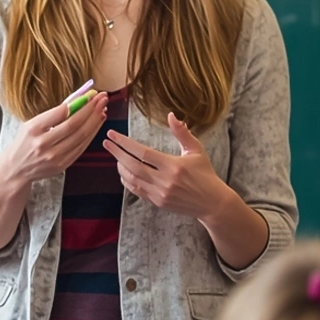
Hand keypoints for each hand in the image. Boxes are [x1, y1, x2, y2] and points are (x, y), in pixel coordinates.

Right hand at [0, 92, 108, 187]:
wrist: (16, 169)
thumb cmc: (25, 142)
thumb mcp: (32, 123)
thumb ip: (54, 113)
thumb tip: (78, 98)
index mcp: (34, 129)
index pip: (61, 113)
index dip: (80, 102)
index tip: (91, 94)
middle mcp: (43, 143)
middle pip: (74, 125)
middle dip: (91, 109)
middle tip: (102, 98)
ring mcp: (54, 156)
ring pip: (81, 136)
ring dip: (95, 121)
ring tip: (102, 108)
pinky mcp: (62, 165)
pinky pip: (81, 147)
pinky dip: (91, 134)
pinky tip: (97, 123)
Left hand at [103, 112, 226, 220]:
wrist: (212, 203)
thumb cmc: (205, 173)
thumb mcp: (196, 150)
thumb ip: (182, 133)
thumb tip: (171, 115)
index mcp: (173, 166)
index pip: (142, 153)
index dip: (125, 143)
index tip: (112, 135)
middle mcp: (164, 181)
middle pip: (132, 166)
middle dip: (117, 153)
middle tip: (106, 143)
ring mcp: (160, 194)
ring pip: (132, 180)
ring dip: (120, 167)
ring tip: (116, 156)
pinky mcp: (158, 202)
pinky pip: (137, 191)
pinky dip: (127, 181)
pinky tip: (123, 172)